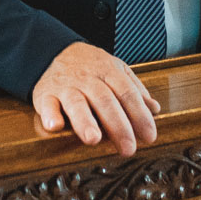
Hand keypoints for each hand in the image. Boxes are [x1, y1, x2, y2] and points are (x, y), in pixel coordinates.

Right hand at [32, 41, 159, 156]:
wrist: (55, 51)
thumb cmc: (91, 67)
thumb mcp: (116, 71)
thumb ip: (135, 90)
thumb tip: (155, 109)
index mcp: (108, 72)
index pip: (127, 93)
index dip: (139, 115)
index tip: (149, 136)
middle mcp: (87, 79)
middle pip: (105, 100)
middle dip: (117, 126)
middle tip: (128, 148)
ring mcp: (66, 86)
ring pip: (76, 102)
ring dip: (85, 121)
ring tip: (93, 139)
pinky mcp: (45, 94)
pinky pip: (47, 104)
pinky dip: (50, 115)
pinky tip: (55, 126)